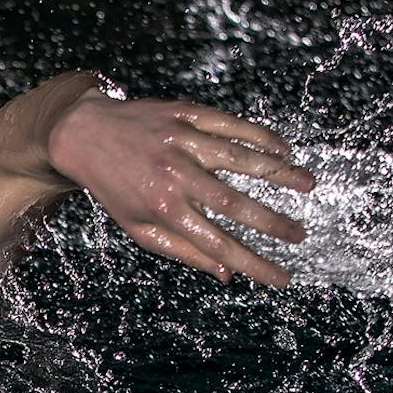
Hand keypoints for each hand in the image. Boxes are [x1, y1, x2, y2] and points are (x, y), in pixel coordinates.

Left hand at [46, 94, 313, 285]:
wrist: (84, 134)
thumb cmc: (115, 188)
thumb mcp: (139, 228)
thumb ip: (183, 250)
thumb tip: (226, 274)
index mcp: (164, 209)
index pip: (218, 245)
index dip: (254, 264)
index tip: (282, 278)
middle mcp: (174, 175)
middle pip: (235, 203)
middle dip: (273, 222)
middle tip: (301, 235)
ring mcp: (181, 141)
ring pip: (240, 158)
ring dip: (279, 172)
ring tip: (308, 184)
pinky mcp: (185, 114)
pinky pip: (231, 125)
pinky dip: (260, 137)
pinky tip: (283, 149)